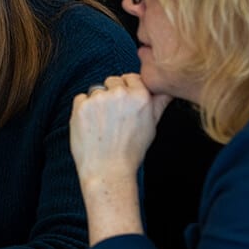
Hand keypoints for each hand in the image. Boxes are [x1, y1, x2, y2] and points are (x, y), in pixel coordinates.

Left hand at [70, 73, 170, 242]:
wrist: (108, 171)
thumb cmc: (131, 151)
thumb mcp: (152, 126)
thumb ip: (159, 103)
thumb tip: (168, 89)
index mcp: (140, 96)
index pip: (131, 77)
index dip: (127, 90)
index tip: (124, 106)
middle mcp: (120, 94)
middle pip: (112, 81)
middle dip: (112, 95)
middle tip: (113, 117)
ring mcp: (99, 99)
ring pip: (96, 90)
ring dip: (97, 102)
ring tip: (102, 124)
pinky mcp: (81, 106)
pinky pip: (81, 98)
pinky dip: (83, 110)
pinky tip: (91, 126)